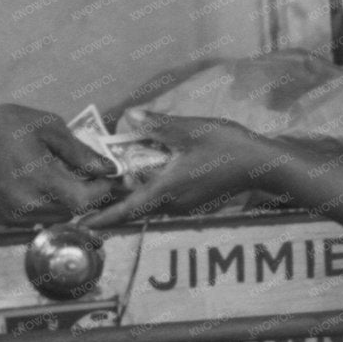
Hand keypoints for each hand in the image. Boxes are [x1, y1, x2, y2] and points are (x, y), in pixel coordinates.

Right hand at [0, 104, 119, 225]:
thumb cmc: (4, 127)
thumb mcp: (47, 127)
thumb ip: (80, 151)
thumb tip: (109, 168)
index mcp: (41, 180)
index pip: (86, 199)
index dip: (102, 190)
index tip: (108, 176)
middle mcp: (29, 205)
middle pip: (74, 210)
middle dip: (85, 193)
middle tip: (83, 171)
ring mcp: (15, 216)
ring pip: (57, 217)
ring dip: (66, 200)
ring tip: (57, 174)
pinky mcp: (5, 220)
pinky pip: (38, 218)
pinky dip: (46, 204)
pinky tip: (36, 182)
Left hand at [80, 112, 270, 226]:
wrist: (261, 164)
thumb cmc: (227, 147)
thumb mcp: (191, 130)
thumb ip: (158, 125)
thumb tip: (131, 116)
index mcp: (167, 189)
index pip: (127, 209)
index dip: (103, 218)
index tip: (81, 225)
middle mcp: (173, 204)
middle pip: (134, 209)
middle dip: (111, 205)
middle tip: (88, 196)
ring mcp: (185, 205)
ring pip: (149, 204)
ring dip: (130, 198)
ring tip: (111, 185)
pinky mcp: (194, 202)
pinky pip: (163, 200)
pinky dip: (148, 192)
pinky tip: (146, 176)